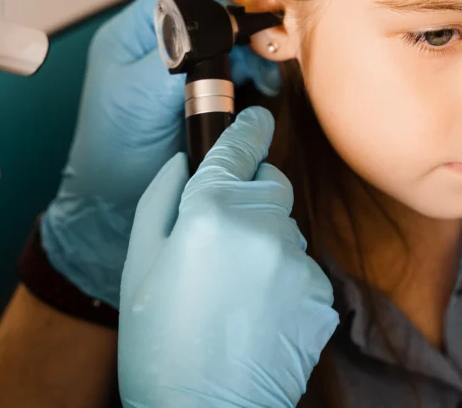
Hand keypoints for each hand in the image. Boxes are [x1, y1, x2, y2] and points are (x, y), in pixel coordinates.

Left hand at [41, 0, 280, 306]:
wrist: (114, 209)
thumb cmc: (112, 156)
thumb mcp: (138, 96)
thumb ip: (174, 54)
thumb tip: (214, 21)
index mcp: (130, 35)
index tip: (242, 20)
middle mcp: (156, 47)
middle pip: (211, 12)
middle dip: (241, 28)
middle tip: (265, 49)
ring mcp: (180, 73)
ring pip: (228, 42)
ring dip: (251, 54)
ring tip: (266, 75)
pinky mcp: (200, 97)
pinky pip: (234, 73)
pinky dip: (253, 77)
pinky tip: (264, 89)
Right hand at [118, 108, 338, 407]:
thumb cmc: (160, 344)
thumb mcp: (140, 263)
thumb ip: (162, 198)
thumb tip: (183, 162)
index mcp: (212, 210)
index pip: (241, 145)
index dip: (247, 127)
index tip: (254, 117)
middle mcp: (264, 227)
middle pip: (270, 182)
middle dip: (250, 192)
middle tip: (220, 232)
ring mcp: (298, 263)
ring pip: (286, 228)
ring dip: (265, 240)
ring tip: (231, 288)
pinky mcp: (321, 296)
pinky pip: (301, 269)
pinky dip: (282, 279)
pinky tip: (255, 312)